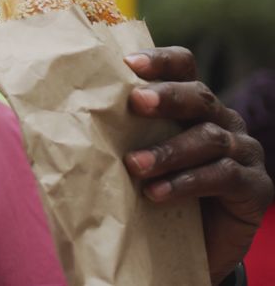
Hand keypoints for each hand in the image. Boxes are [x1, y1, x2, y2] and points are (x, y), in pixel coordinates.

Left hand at [123, 47, 272, 284]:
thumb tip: (54, 118)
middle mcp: (222, 121)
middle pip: (199, 96)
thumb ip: (114, 136)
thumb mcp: (135, 159)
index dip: (160, 61)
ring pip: (209, 138)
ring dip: (169, 150)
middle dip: (167, 97)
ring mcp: (244, 152)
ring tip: (135, 165)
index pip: (183, 68)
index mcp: (192, 106)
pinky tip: (157, 194)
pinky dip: (187, 183)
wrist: (196, 247)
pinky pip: (224, 176)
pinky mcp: (255, 187)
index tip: (128, 63)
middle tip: (136, 102)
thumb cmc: (157, 192)